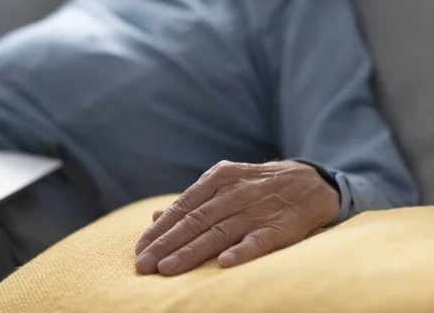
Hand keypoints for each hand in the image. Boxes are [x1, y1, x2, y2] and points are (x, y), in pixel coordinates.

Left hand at [135, 160, 339, 275]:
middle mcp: (234, 193)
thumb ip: (192, 200)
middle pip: (195, 221)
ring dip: (191, 252)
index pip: (183, 207)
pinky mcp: (280, 226)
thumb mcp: (223, 183)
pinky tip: (224, 264)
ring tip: (167, 269)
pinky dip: (242, 251)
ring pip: (218, 232)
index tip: (139, 248)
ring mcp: (257, 209)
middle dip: (166, 244)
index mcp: (218, 178)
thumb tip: (156, 216)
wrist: (308, 182)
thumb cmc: (255, 186)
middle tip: (143, 265)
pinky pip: (259, 241)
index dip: (160, 229)